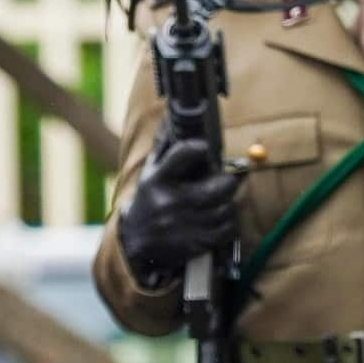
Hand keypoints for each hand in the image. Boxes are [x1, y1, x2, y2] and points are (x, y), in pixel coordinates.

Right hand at [114, 137, 238, 288]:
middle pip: (219, 186)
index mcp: (157, 180)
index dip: (199, 148)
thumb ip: (164, 147)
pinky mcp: (195, 243)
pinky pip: (228, 230)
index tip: (204, 148)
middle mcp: (170, 202)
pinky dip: (229, 223)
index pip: (183, 153)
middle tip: (225, 180)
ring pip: (227, 209)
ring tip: (221, 201)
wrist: (134, 242)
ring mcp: (184, 225)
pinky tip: (220, 219)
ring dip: (229, 204)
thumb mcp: (149, 174)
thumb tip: (172, 118)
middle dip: (228, 181)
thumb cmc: (148, 200)